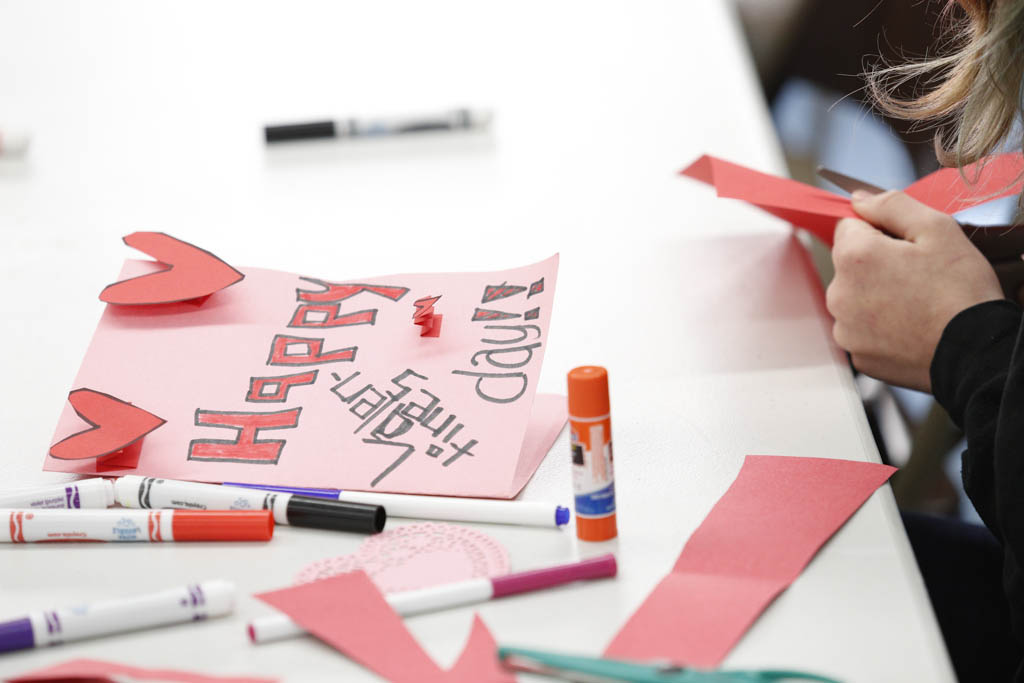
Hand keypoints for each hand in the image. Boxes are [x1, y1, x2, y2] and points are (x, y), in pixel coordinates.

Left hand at [826, 190, 1003, 391]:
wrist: (975, 353)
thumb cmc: (960, 291)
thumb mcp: (937, 229)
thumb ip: (892, 205)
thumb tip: (859, 200)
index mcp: (853, 257)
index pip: (849, 226)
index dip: (880, 231)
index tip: (906, 246)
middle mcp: (838, 294)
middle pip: (850, 265)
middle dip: (878, 264)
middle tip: (919, 276)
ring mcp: (845, 328)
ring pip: (856, 298)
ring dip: (877, 296)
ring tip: (917, 304)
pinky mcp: (857, 354)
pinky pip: (863, 330)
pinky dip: (881, 326)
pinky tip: (910, 327)